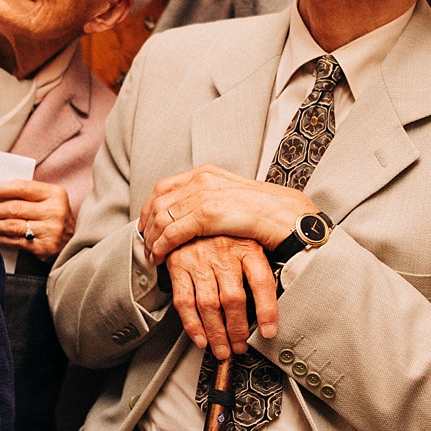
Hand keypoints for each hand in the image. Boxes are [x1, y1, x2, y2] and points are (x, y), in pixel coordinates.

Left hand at [0, 178, 74, 259]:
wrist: (75, 243)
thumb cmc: (55, 217)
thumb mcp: (49, 200)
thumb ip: (28, 194)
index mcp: (56, 194)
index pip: (22, 188)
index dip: (0, 189)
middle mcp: (55, 211)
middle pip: (15, 208)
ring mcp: (51, 231)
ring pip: (13, 226)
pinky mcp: (44, 248)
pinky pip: (16, 241)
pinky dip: (1, 237)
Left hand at [139, 164, 307, 264]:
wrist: (285, 215)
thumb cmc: (265, 211)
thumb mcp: (231, 197)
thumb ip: (210, 199)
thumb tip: (193, 211)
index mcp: (206, 173)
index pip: (164, 187)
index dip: (148, 206)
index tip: (145, 223)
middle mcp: (201, 180)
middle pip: (158, 202)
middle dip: (147, 226)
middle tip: (144, 244)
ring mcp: (203, 196)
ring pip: (162, 218)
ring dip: (152, 240)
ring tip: (151, 255)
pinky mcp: (207, 214)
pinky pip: (173, 232)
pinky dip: (161, 246)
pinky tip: (159, 257)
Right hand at [165, 235, 278, 359]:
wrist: (191, 210)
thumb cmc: (225, 231)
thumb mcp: (250, 240)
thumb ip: (259, 266)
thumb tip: (275, 300)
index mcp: (247, 247)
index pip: (262, 281)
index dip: (267, 310)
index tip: (269, 332)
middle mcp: (224, 253)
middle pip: (233, 299)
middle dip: (237, 330)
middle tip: (240, 346)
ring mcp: (200, 260)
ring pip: (209, 304)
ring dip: (216, 333)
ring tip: (223, 349)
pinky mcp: (179, 265)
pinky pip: (184, 301)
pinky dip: (192, 324)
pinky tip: (200, 338)